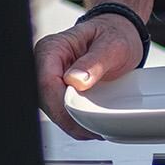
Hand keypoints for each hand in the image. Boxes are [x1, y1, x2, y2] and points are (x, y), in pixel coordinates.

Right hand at [34, 15, 145, 138]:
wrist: (119, 34)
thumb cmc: (114, 34)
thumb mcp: (112, 45)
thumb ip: (94, 62)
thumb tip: (76, 80)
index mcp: (52, 48)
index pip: (46, 83)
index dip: (62, 106)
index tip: (82, 117)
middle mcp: (45, 64)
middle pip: (45, 101)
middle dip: (67, 119)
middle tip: (91, 129)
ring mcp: (50, 78)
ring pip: (51, 109)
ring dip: (70, 123)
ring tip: (93, 129)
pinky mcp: (57, 90)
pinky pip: (60, 111)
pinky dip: (73, 121)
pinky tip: (88, 124)